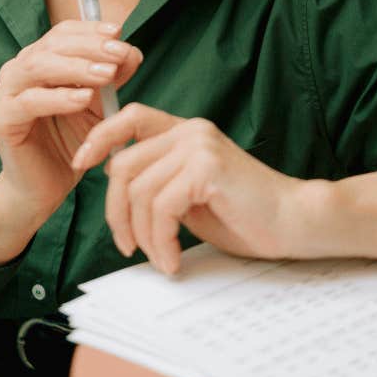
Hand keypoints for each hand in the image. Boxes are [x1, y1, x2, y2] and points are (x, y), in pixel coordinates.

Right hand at [0, 21, 143, 226]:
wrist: (43, 189)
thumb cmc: (70, 142)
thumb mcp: (98, 105)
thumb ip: (111, 78)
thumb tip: (132, 52)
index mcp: (38, 61)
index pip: (61, 33)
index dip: (90, 29)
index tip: (118, 32)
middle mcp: (17, 71)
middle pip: (51, 45)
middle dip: (89, 46)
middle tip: (119, 53)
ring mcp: (5, 94)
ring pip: (37, 67)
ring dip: (75, 67)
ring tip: (106, 74)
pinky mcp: (0, 120)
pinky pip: (29, 103)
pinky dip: (58, 98)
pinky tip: (83, 99)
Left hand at [70, 103, 306, 273]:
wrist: (295, 222)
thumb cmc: (247, 214)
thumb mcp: (193, 195)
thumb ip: (160, 183)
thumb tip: (116, 189)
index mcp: (186, 132)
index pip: (131, 116)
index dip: (100, 136)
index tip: (81, 163)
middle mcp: (191, 131)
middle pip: (123, 165)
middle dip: (116, 213)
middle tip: (128, 247)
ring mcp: (199, 147)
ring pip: (138, 191)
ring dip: (142, 236)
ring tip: (162, 259)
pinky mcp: (207, 168)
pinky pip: (160, 208)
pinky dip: (161, 241)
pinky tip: (174, 260)